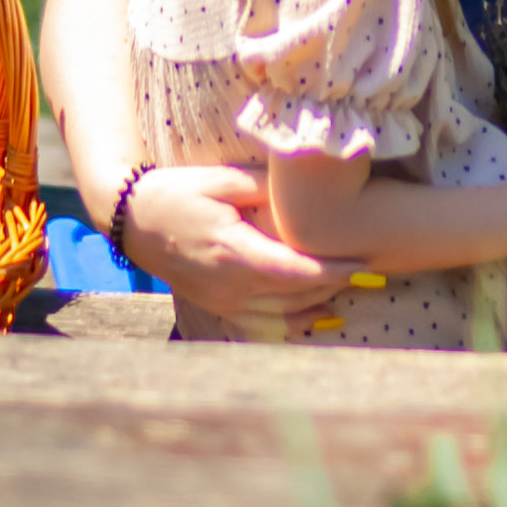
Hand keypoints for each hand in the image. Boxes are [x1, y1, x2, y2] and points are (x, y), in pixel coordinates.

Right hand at [113, 164, 364, 318]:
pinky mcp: (219, 308)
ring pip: (283, 317)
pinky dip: (294, 324)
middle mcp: (230, 286)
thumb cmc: (178, 192)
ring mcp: (223, 302)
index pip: (294, 271)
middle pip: (295, 295)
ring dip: (319, 305)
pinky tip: (319, 316)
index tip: (365, 265)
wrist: (133, 222)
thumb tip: (304, 189)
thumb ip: (263, 187)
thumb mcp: (219, 179)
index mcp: (233, 252)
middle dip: (335, 285)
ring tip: (352, 290)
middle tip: (372, 272)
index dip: (333, 271)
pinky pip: (264, 327)